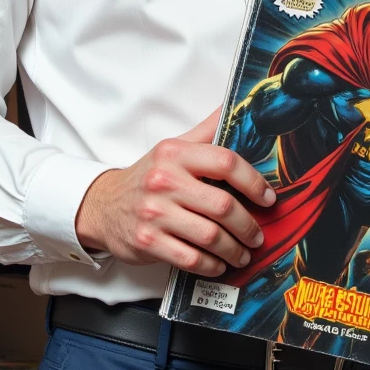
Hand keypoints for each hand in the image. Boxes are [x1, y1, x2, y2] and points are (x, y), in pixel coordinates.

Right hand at [75, 109, 275, 276]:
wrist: (101, 206)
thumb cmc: (146, 177)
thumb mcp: (172, 148)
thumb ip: (205, 131)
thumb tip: (232, 104)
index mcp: (175, 154)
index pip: (226, 162)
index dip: (254, 182)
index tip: (268, 198)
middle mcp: (164, 181)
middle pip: (223, 206)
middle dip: (248, 225)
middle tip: (257, 235)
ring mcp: (154, 213)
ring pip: (210, 236)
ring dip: (234, 249)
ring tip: (243, 253)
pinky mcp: (147, 242)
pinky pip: (191, 258)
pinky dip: (212, 265)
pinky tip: (219, 264)